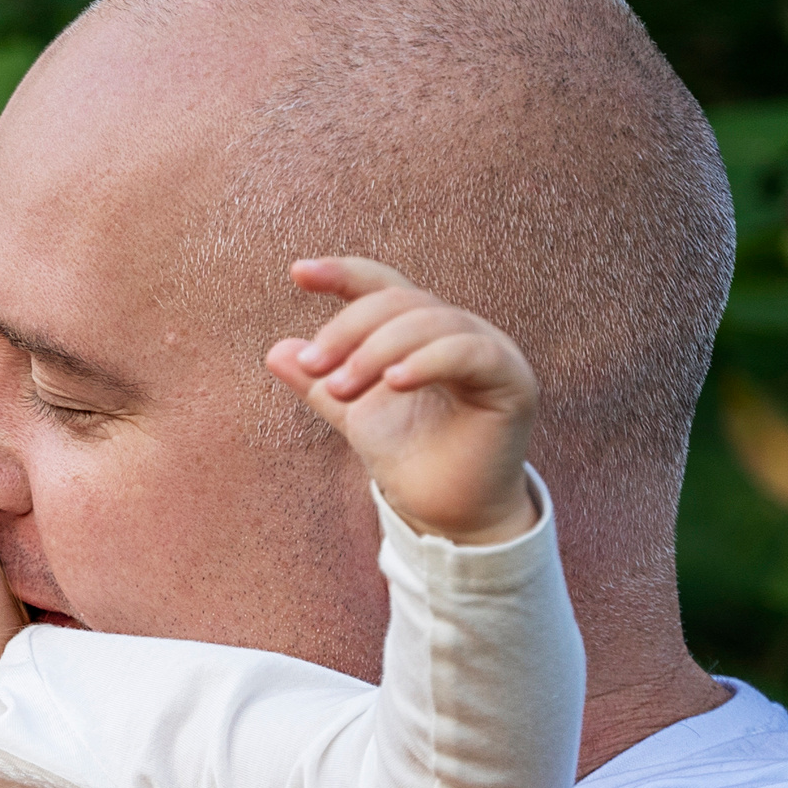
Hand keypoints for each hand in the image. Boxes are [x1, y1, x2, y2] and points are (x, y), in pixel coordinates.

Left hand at [266, 256, 539, 543]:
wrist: (446, 514)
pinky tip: (393, 382)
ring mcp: (489, 350)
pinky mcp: (511, 380)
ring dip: (376, 351)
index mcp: (420, 330)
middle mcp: (457, 330)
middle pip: (399, 302)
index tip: (298, 273)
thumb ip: (317, 382)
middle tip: (314, 366)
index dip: (342, 273)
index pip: (382, 286)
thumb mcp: (352, 413)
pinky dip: (426, 361)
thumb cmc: (408, 457)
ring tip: (341, 388)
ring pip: (430, 322)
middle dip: (348, 330)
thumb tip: (276, 350)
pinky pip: (469, 352)